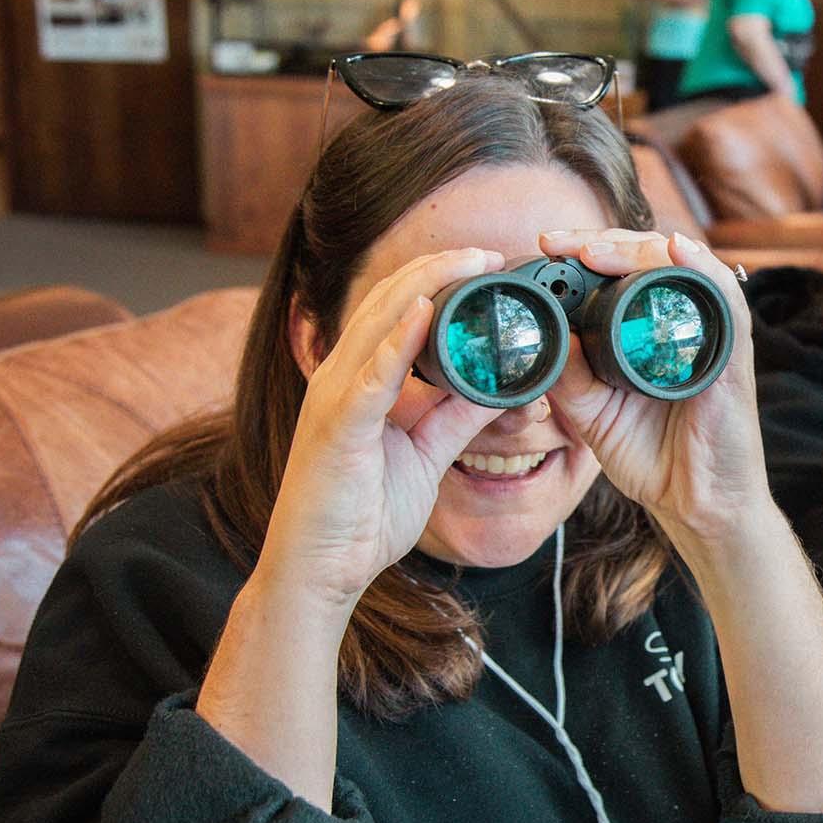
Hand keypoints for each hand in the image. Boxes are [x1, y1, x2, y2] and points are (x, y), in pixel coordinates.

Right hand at [257, 247, 507, 611]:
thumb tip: (502, 385)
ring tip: (467, 262)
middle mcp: (341, 378)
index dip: (437, 281)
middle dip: (438, 270)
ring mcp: (334, 398)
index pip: (397, 311)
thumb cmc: (363, 515)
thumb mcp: (428, 454)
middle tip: (488, 252)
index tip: (486, 265)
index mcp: (361, 381)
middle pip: (388, 302)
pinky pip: (370, 376)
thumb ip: (458, 416)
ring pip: (378, 324)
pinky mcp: (336, 427)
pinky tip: (423, 313)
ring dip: (424, 287)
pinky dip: (397, 342)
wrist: (319, 570)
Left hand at [536, 228, 771, 544]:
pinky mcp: (732, 356)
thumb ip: (570, 376)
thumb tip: (546, 333)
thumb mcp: (593, 413)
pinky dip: (701, 268)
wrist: (697, 507)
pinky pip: (724, 300)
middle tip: (559, 244)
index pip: (623, 271)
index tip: (544, 249)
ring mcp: (711, 335)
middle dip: (603, 240)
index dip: (585, 251)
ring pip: (683, 266)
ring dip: (639, 250)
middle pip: (650, 256)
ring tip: (597, 251)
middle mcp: (685, 322)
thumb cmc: (654, 456)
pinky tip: (677, 250)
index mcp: (651, 331)